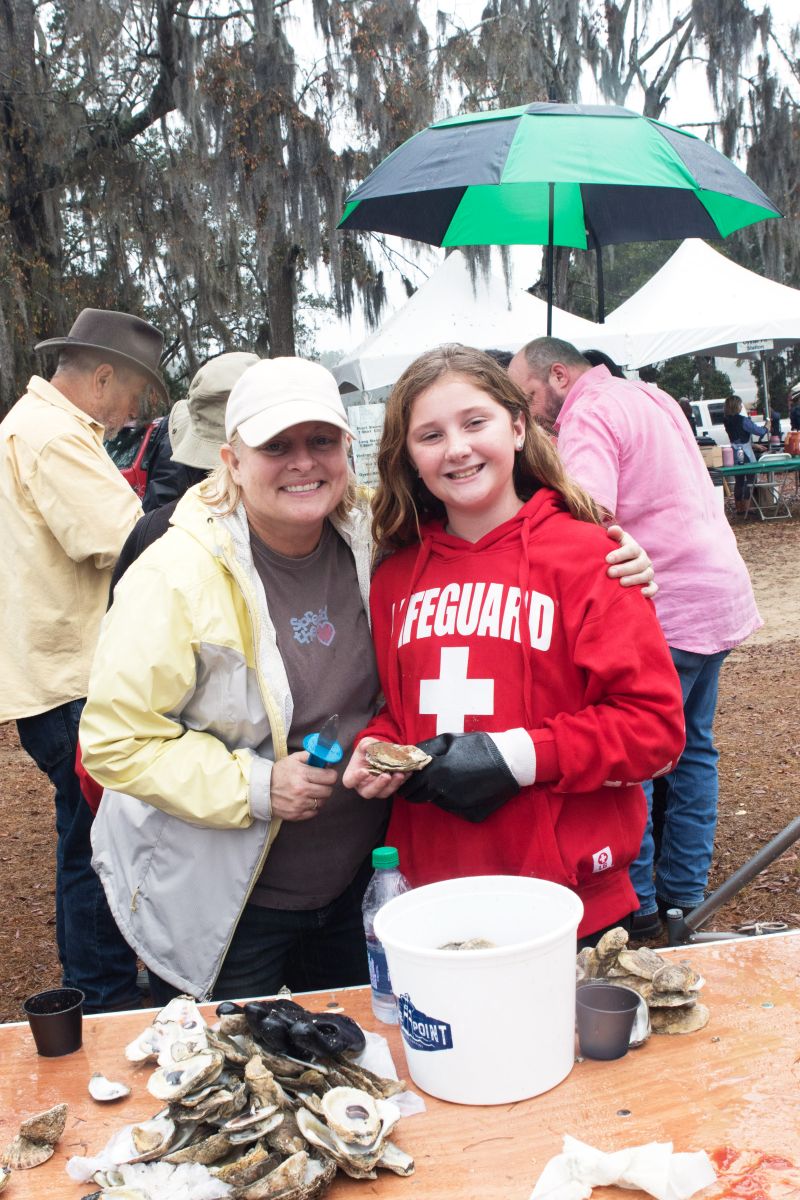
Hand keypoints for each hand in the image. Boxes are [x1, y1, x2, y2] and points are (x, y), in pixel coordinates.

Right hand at [269, 751, 336, 821]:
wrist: (260, 790)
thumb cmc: (278, 773)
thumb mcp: (292, 759)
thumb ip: (309, 756)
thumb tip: (324, 756)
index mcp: (302, 774)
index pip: (330, 777)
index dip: (331, 775)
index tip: (328, 774)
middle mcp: (302, 790)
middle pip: (328, 791)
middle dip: (327, 786)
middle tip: (321, 783)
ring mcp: (299, 804)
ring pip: (322, 802)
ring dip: (320, 797)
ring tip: (313, 792)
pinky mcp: (296, 815)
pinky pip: (314, 812)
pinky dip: (313, 807)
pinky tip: (307, 800)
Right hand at [342, 737, 409, 799]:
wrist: (379, 753)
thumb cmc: (367, 751)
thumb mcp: (365, 744)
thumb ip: (365, 745)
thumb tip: (368, 746)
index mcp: (353, 776)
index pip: (350, 781)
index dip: (356, 778)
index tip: (364, 771)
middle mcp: (364, 785)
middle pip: (368, 792)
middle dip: (378, 785)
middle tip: (386, 776)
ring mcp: (377, 789)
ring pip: (384, 793)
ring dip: (393, 785)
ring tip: (400, 774)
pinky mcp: (389, 788)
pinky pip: (395, 787)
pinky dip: (402, 781)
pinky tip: (407, 772)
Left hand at [400, 732, 518, 822]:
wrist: (510, 762)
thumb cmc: (479, 746)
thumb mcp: (450, 739)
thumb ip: (426, 748)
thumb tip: (409, 755)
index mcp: (438, 771)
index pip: (410, 785)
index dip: (406, 783)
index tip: (406, 779)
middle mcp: (444, 790)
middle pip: (419, 797)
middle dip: (417, 790)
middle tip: (422, 781)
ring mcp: (456, 803)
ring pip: (435, 801)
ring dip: (433, 793)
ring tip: (447, 779)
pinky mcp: (467, 812)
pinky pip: (450, 806)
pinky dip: (450, 798)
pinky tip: (461, 786)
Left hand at [605, 525, 656, 597]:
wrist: (620, 567)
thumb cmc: (614, 553)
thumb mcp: (614, 542)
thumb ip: (614, 535)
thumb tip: (612, 530)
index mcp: (635, 549)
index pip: (632, 549)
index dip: (620, 554)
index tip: (607, 559)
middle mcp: (644, 560)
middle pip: (639, 563)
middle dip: (624, 568)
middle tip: (610, 573)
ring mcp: (648, 572)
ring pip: (647, 575)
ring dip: (635, 579)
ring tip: (621, 583)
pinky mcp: (650, 584)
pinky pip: (654, 587)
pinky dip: (650, 590)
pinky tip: (641, 593)